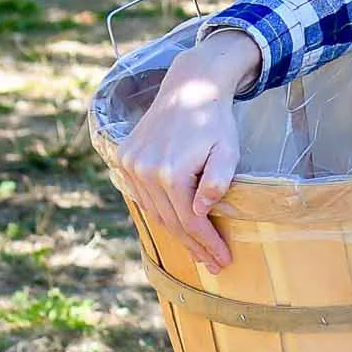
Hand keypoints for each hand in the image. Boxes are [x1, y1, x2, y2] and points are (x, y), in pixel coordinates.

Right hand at [116, 28, 259, 270]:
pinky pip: (141, 195)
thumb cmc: (215, 121)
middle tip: (213, 264)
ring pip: (154, 211)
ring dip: (176, 233)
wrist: (189, 87)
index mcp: (170, 172)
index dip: (208, 244)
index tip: (224, 260)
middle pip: (171, 221)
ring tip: (198, 250)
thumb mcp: (228, 151)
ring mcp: (130, 164)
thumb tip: (200, 211)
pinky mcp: (123, 157)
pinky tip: (175, 225)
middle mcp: (144, 171)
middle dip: (194, 246)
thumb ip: (217, 181)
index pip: (191, 222)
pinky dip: (158, 211)